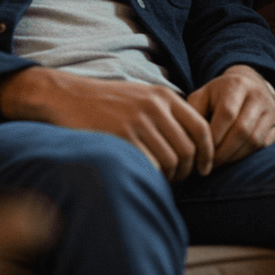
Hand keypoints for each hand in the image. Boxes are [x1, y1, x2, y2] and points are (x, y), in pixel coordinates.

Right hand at [0, 68, 212, 181]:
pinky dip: (152, 177)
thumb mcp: (141, 95)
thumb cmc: (106, 101)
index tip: (204, 168)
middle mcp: (154, 108)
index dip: (208, 153)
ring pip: (171, 162)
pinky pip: (149, 167)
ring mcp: (137, 123)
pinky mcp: (121, 138)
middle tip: (177, 178)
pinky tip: (145, 177)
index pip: (201, 128)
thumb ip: (167, 112)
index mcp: (163, 96)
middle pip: (188, 150)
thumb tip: (193, 143)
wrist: (67, 97)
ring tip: (161, 179)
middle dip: (187, 171)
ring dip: (170, 177)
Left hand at [187, 64, 274, 169]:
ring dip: (235, 157)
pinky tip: (233, 159)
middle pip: (242, 130)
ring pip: (255, 140)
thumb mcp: (203, 95)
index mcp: (236, 84)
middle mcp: (257, 94)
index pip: (227, 114)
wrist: (250, 84)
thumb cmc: (219, 95)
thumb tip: (188, 139)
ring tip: (219, 165)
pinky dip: (246, 156)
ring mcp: (271, 109)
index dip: (214, 137)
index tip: (201, 154)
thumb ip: (193, 112)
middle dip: (223, 152)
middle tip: (209, 165)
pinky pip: (264, 145)